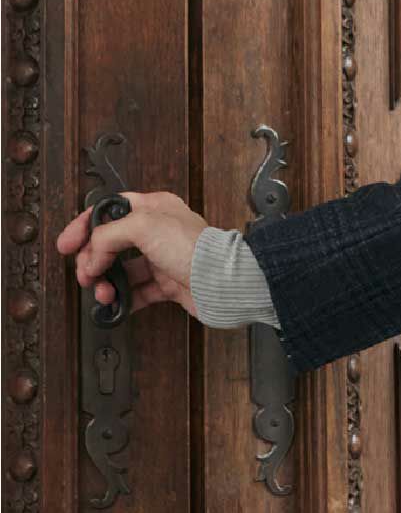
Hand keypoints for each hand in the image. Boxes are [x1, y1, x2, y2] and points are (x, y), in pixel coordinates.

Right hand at [55, 191, 208, 319]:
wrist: (221, 281)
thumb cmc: (195, 247)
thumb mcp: (144, 226)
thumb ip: (108, 235)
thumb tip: (92, 255)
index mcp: (153, 207)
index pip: (109, 211)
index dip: (84, 226)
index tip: (67, 244)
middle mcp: (157, 231)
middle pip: (110, 243)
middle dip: (92, 260)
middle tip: (86, 274)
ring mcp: (162, 258)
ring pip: (121, 270)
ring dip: (106, 283)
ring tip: (103, 293)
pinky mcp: (168, 284)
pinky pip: (137, 292)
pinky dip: (123, 299)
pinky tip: (116, 305)